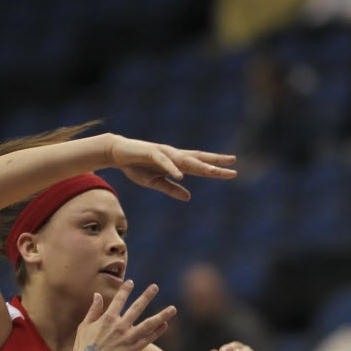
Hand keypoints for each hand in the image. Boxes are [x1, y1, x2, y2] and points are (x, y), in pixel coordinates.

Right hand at [72, 281, 174, 350]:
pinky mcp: (133, 350)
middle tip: (155, 287)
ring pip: (150, 324)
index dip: (125, 290)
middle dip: (147, 296)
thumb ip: (93, 310)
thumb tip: (97, 294)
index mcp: (107, 318)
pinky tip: (165, 324)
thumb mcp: (84, 326)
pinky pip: (149, 338)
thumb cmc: (83, 348)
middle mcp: (120, 326)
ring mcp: (128, 338)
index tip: (131, 282)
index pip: (119, 299)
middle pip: (137, 307)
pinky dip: (158, 331)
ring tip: (173, 308)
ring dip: (162, 315)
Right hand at [105, 134, 235, 200]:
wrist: (118, 153)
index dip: (215, 168)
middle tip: (233, 163)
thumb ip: (172, 189)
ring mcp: (164, 153)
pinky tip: (181, 175)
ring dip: (200, 165)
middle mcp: (174, 156)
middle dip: (215, 162)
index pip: (200, 165)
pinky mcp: (151, 153)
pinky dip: (173, 168)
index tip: (232, 171)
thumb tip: (188, 197)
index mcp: (177, 163)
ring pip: (186, 159)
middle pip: (199, 159)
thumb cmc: (137, 167)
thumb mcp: (155, 182)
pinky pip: (164, 161)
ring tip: (214, 171)